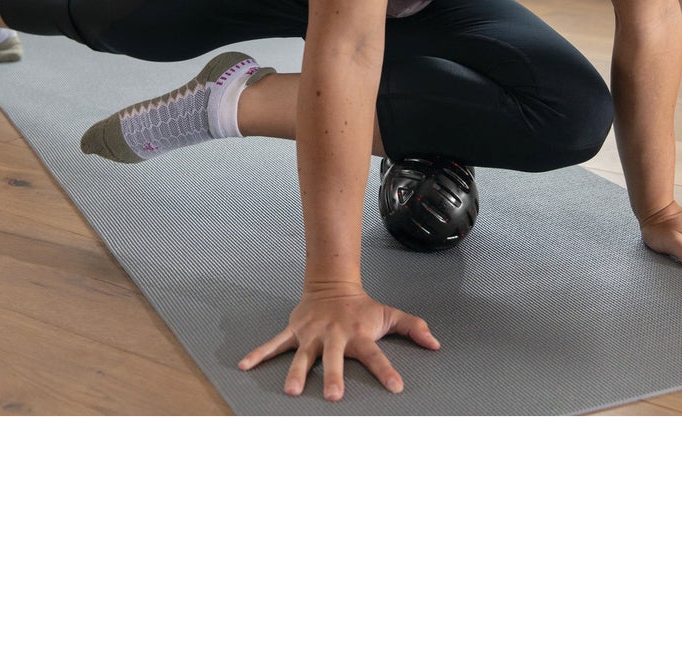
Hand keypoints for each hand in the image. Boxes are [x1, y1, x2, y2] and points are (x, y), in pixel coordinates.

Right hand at [236, 280, 440, 400]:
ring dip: (297, 373)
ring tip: (292, 392)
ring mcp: (311, 335)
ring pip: (302, 356)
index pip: (375, 356)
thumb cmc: (362, 307)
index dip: (386, 371)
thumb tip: (437, 344)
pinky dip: (258, 354)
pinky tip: (244, 366)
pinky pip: (274, 344)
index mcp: (359, 335)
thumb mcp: (389, 315)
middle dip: (333, 376)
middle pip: (334, 359)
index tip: (396, 387)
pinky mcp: (294, 332)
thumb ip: (413, 328)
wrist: (331, 285)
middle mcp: (334, 336)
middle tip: (334, 397)